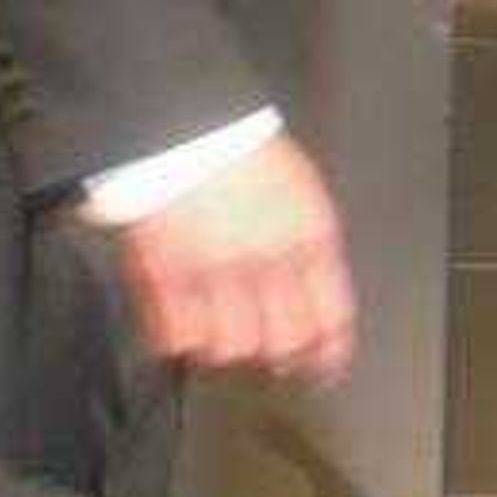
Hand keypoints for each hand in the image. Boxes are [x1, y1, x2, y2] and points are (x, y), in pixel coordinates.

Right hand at [114, 135, 357, 384]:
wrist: (184, 127)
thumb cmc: (245, 156)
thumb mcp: (302, 193)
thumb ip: (312, 248)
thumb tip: (317, 302)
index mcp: (310, 236)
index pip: (331, 316)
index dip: (328, 354)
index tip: (324, 369)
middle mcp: (267, 261)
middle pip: (282, 343)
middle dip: (279, 357)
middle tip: (271, 356)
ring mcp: (215, 272)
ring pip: (230, 349)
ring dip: (227, 349)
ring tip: (222, 334)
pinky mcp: (164, 277)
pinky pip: (177, 337)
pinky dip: (181, 340)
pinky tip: (184, 326)